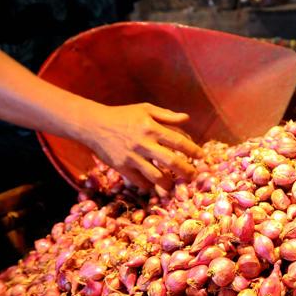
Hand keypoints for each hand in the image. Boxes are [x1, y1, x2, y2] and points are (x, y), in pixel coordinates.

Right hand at [80, 102, 202, 190]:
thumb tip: (186, 118)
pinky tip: (154, 185)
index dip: (193, 150)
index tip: (201, 157)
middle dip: (186, 171)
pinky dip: (149, 185)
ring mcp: (133, 157)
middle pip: (171, 162)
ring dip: (169, 183)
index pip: (178, 141)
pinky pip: (140, 182)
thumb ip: (167, 115)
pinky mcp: (122, 167)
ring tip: (173, 185)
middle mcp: (144, 143)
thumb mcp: (145, 109)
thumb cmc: (122, 116)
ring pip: (156, 176)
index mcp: (152, 128)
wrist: (93, 125)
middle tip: (193, 176)